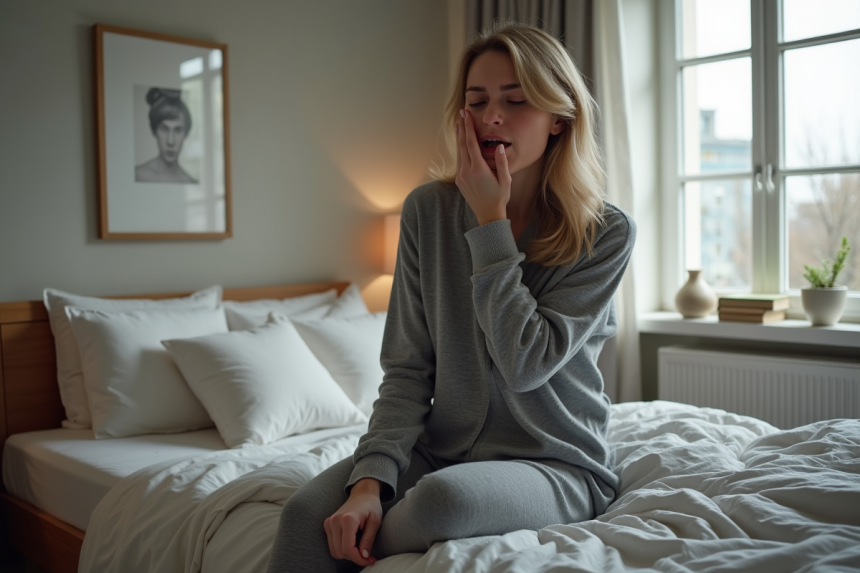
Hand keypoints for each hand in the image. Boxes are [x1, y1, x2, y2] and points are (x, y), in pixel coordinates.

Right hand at [323, 478, 380, 566]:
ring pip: (334, 551)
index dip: (358, 559)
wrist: (363, 494)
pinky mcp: (327, 525)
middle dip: (354, 557)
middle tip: (367, 555)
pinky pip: (332, 546)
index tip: (369, 560)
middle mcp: (335, 521)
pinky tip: (352, 544)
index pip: (348, 548)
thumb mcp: (375, 522)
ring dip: (347, 554)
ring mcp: (329, 522)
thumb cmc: (371, 507)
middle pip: (340, 552)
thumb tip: (364, 556)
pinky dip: (342, 549)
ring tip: (360, 549)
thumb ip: (368, 540)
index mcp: (348, 519)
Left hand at [455, 109, 510, 225]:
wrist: (488, 215)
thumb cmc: (500, 198)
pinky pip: (459, 161)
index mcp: (478, 169)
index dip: (468, 127)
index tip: (466, 115)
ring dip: (459, 137)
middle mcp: (467, 171)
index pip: (471, 143)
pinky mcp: (459, 180)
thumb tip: (499, 146)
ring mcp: (461, 176)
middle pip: (462, 144)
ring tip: (459, 124)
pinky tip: (461, 143)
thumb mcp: (506, 180)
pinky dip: (459, 149)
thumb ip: (502, 162)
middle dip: (461, 128)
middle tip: (461, 113)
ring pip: (459, 152)